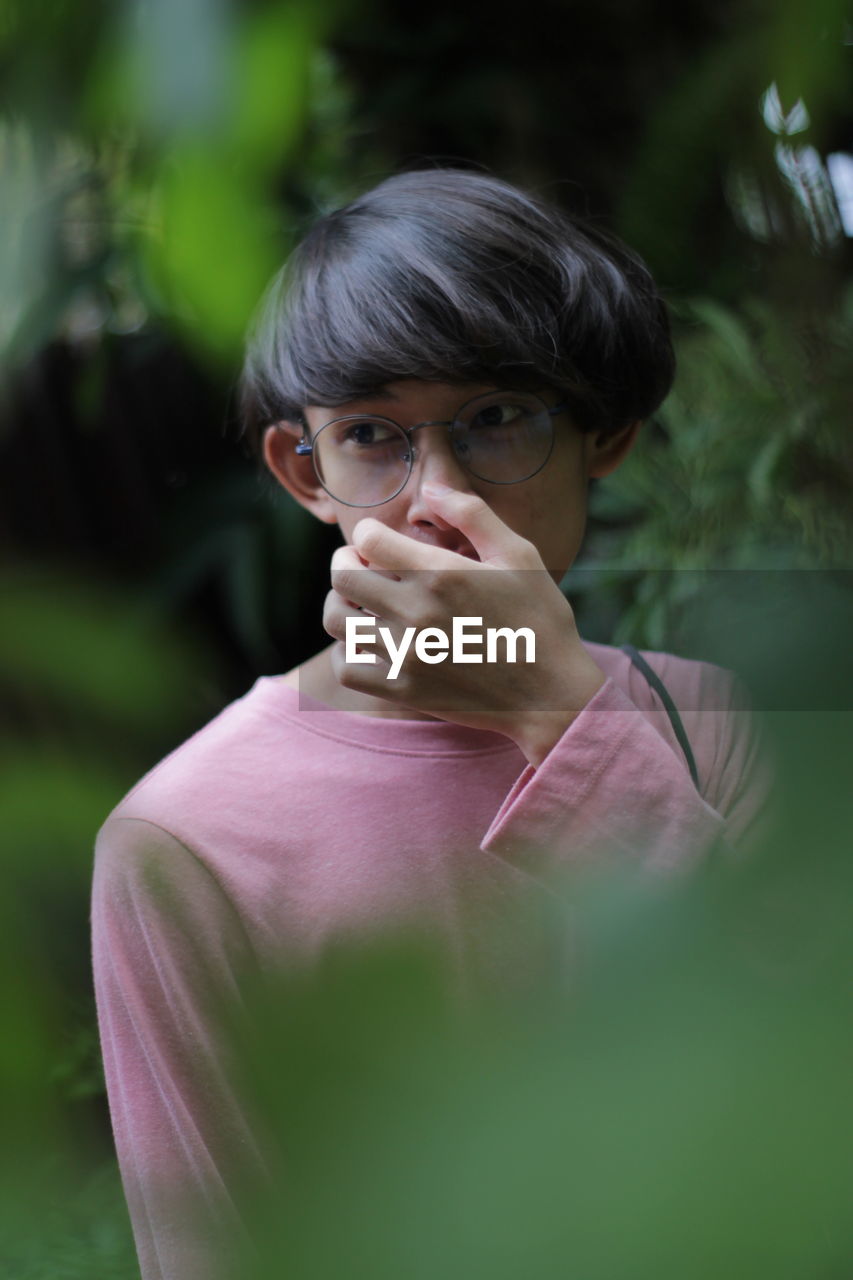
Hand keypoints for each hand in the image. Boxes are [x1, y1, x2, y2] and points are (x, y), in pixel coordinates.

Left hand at [322, 483, 605, 765]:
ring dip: (340, 604)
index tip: (378, 541)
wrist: (552, 694)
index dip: (368, 533)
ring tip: (357, 602)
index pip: (368, 538)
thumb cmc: (540, 618)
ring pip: (337, 621)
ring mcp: (406, 654)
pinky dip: (346, 653)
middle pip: (343, 576)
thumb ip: (473, 514)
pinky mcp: (404, 691)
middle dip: (345, 561)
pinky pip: (347, 668)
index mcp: (441, 573)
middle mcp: (416, 612)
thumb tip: (431, 488)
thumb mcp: (519, 554)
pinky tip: (366, 644)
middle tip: (359, 564)